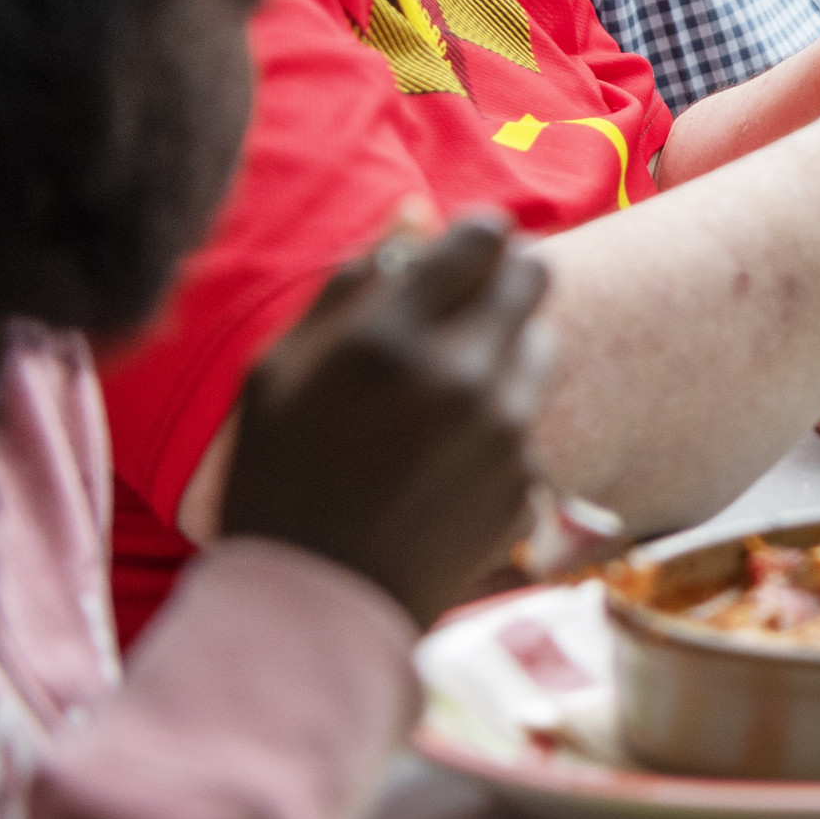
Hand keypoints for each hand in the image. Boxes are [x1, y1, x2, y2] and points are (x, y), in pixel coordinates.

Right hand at [218, 217, 552, 625]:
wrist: (313, 608)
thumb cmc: (277, 481)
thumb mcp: (279, 372)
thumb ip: (351, 284)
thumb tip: (416, 210)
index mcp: (391, 339)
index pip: (484, 237)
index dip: (475, 237)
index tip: (459, 253)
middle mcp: (462, 377)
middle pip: (534, 277)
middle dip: (505, 277)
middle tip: (464, 307)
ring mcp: (505, 433)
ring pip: (542, 345)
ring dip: (505, 348)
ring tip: (441, 392)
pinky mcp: (528, 482)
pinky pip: (527, 420)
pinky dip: (498, 423)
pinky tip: (443, 459)